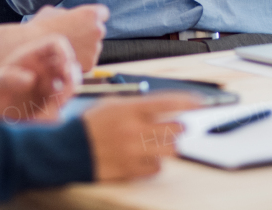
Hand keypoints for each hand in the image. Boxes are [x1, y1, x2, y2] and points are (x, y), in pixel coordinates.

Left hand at [0, 35, 78, 122]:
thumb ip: (8, 78)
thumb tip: (31, 79)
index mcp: (32, 56)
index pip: (56, 44)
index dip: (65, 51)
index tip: (65, 66)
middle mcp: (44, 69)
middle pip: (70, 65)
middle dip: (72, 77)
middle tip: (63, 93)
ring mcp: (48, 85)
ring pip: (69, 86)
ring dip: (65, 97)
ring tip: (49, 110)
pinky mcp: (49, 103)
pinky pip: (60, 106)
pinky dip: (55, 113)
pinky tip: (39, 119)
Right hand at [27, 4, 107, 71]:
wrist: (30, 47)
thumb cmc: (41, 26)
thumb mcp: (56, 11)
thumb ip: (70, 14)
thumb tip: (72, 17)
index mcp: (91, 14)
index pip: (103, 13)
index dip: (93, 17)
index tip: (86, 21)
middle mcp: (97, 31)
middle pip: (99, 31)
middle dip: (89, 33)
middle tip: (73, 36)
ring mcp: (95, 49)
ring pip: (94, 47)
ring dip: (85, 47)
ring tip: (66, 48)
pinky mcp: (90, 64)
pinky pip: (88, 60)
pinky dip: (80, 60)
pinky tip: (65, 57)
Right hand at [82, 93, 201, 180]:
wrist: (70, 149)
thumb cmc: (91, 124)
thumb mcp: (112, 104)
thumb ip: (138, 105)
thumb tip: (164, 107)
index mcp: (130, 109)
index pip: (168, 102)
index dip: (188, 101)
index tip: (201, 103)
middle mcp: (134, 130)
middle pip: (175, 129)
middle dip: (181, 127)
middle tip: (180, 126)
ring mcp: (133, 151)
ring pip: (170, 150)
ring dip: (171, 145)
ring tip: (164, 142)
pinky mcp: (130, 169)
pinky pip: (156, 168)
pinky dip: (156, 163)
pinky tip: (148, 157)